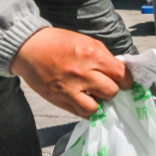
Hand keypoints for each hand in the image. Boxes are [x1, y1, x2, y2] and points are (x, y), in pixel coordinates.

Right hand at [10, 28, 132, 117]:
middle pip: (111, 92)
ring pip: (95, 108)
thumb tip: (120, 73)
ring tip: (95, 96)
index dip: (127, 81)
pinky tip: (85, 101)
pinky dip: (86, 110)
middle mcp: (81, 72)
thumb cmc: (59, 43)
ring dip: (99, 104)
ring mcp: (68, 88)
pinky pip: (79, 113)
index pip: (121, 74)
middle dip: (113, 91)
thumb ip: (104, 58)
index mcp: (92, 55)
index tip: (125, 83)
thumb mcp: (87, 42)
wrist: (28, 47)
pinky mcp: (57, 99)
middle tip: (108, 87)